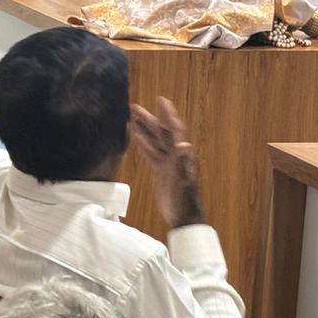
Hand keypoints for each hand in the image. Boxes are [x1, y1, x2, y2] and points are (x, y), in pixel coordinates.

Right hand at [130, 97, 204, 228]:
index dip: (169, 115)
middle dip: (150, 119)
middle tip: (135, 107)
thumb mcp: (185, 181)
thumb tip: (183, 143)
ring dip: (144, 129)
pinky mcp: (160, 171)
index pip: (175, 130)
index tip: (161, 100)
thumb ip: (183, 162)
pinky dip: (143, 144)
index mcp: (182, 155)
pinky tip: (134, 137)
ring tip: (131, 117)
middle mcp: (175, 155)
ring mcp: (167, 163)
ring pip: (154, 141)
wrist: (184, 217)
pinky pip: (150, 153)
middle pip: (161, 133)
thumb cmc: (186, 201)